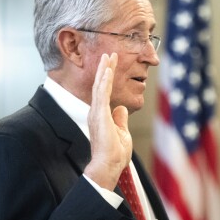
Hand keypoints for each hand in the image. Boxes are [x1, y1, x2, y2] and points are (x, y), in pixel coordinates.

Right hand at [84, 53, 131, 189]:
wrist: (108, 165)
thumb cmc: (114, 154)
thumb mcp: (122, 133)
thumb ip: (120, 120)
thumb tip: (122, 108)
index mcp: (102, 116)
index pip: (105, 92)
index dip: (108, 78)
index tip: (112, 65)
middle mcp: (96, 112)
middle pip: (100, 85)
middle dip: (105, 69)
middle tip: (109, 53)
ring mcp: (97, 113)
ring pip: (100, 86)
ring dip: (105, 70)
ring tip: (109, 56)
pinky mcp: (99, 114)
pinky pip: (102, 93)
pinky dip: (104, 80)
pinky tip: (108, 70)